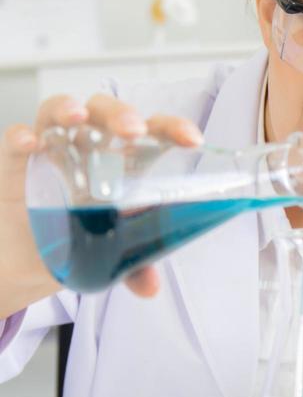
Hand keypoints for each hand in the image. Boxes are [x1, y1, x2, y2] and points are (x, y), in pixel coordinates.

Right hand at [0, 93, 202, 314]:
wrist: (32, 255)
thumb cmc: (82, 235)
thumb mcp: (114, 252)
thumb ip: (134, 265)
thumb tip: (149, 287)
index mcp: (124, 161)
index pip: (152, 132)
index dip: (172, 128)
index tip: (191, 139)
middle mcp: (90, 147)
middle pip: (107, 113)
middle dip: (121, 114)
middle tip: (134, 131)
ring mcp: (53, 149)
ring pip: (60, 112)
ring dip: (70, 109)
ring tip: (79, 117)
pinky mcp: (19, 162)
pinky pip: (17, 140)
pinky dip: (22, 136)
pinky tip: (30, 142)